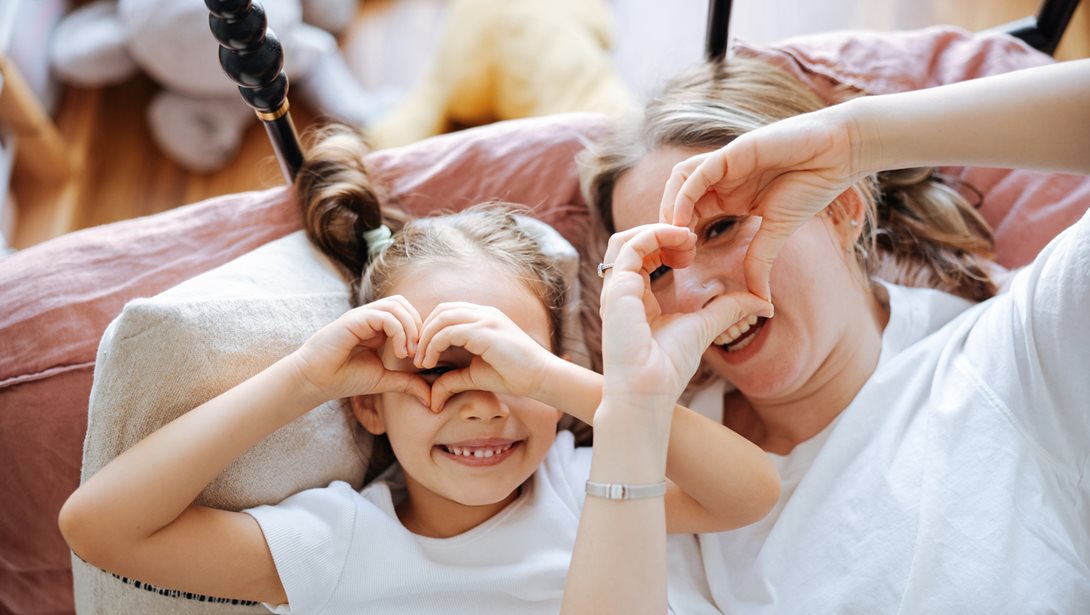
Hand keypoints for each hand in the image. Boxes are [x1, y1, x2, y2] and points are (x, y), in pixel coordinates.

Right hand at [291, 296, 429, 404]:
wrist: (316, 381)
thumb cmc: (346, 379)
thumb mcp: (385, 380)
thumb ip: (408, 383)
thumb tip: (432, 399)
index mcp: (378, 327)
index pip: (408, 314)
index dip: (420, 332)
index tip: (422, 359)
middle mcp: (371, 317)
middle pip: (404, 304)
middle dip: (418, 326)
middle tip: (419, 354)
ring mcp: (362, 316)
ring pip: (397, 306)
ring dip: (410, 328)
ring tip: (409, 354)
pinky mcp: (354, 319)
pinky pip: (384, 315)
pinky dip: (399, 331)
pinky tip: (399, 352)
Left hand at [415, 302, 558, 411]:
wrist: (540, 377)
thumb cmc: (513, 376)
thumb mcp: (475, 376)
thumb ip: (453, 379)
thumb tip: (433, 397)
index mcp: (484, 317)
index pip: (447, 312)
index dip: (429, 329)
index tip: (420, 353)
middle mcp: (484, 313)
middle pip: (441, 310)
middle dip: (423, 332)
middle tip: (414, 356)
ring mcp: (486, 319)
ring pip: (442, 318)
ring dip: (425, 339)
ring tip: (420, 361)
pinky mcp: (485, 331)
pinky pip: (449, 331)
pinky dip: (434, 345)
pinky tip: (430, 362)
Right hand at [599, 224, 771, 406]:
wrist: (649, 391)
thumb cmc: (668, 368)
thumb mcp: (705, 327)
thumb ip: (728, 309)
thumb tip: (764, 303)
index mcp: (635, 299)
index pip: (642, 257)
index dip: (666, 245)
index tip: (693, 250)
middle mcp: (621, 292)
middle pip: (631, 243)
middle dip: (661, 233)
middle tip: (691, 239)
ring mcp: (615, 290)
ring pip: (625, 239)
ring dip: (656, 230)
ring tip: (686, 238)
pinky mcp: (617, 289)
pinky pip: (630, 247)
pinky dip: (655, 235)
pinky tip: (681, 241)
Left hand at [657, 106, 863, 302]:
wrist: (838, 153)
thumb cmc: (811, 186)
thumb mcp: (777, 232)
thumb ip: (761, 262)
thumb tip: (761, 302)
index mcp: (728, 197)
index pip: (688, 215)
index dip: (680, 239)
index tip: (684, 264)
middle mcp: (721, 180)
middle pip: (677, 199)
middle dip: (669, 228)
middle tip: (675, 258)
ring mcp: (724, 165)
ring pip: (680, 182)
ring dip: (670, 209)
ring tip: (678, 238)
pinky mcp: (731, 153)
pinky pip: (697, 173)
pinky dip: (684, 196)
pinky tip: (684, 220)